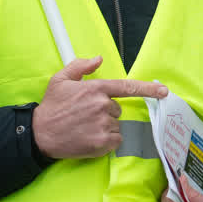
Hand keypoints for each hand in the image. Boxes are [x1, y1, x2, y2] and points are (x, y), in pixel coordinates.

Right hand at [32, 56, 167, 159]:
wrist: (38, 134)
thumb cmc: (51, 106)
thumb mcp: (60, 80)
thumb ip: (80, 66)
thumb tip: (99, 59)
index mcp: (95, 88)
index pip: (128, 87)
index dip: (148, 89)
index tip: (164, 91)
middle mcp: (102, 105)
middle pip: (117, 110)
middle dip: (105, 113)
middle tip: (84, 116)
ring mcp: (102, 124)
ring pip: (116, 126)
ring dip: (104, 127)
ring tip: (83, 128)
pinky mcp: (101, 142)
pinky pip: (115, 140)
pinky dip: (106, 141)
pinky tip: (88, 138)